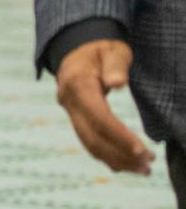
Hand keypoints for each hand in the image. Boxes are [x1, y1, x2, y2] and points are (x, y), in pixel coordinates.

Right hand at [55, 38, 153, 174]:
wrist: (77, 48)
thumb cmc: (100, 49)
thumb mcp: (112, 50)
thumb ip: (116, 64)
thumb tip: (117, 83)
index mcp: (77, 84)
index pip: (99, 117)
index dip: (119, 136)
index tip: (142, 151)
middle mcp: (69, 101)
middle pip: (92, 137)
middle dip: (120, 155)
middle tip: (148, 166)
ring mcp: (70, 111)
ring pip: (89, 144)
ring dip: (116, 160)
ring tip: (143, 170)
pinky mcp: (75, 118)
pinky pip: (89, 141)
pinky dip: (107, 156)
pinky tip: (125, 165)